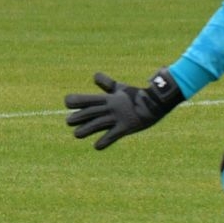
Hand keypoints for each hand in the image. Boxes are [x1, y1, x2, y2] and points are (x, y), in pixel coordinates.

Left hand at [64, 69, 183, 150]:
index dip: (78, 100)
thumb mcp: (121, 88)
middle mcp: (111, 107)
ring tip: (76, 134)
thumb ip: (107, 84)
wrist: (157, 101)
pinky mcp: (127, 127)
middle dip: (78, 116)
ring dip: (87, 129)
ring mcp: (119, 117)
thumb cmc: (137, 95)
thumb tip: (94, 75)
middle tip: (68, 121)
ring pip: (99, 123)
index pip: (90, 98)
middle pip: (91, 111)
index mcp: (109, 98)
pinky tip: (96, 146)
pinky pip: (113, 135)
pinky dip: (105, 141)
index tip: (67, 102)